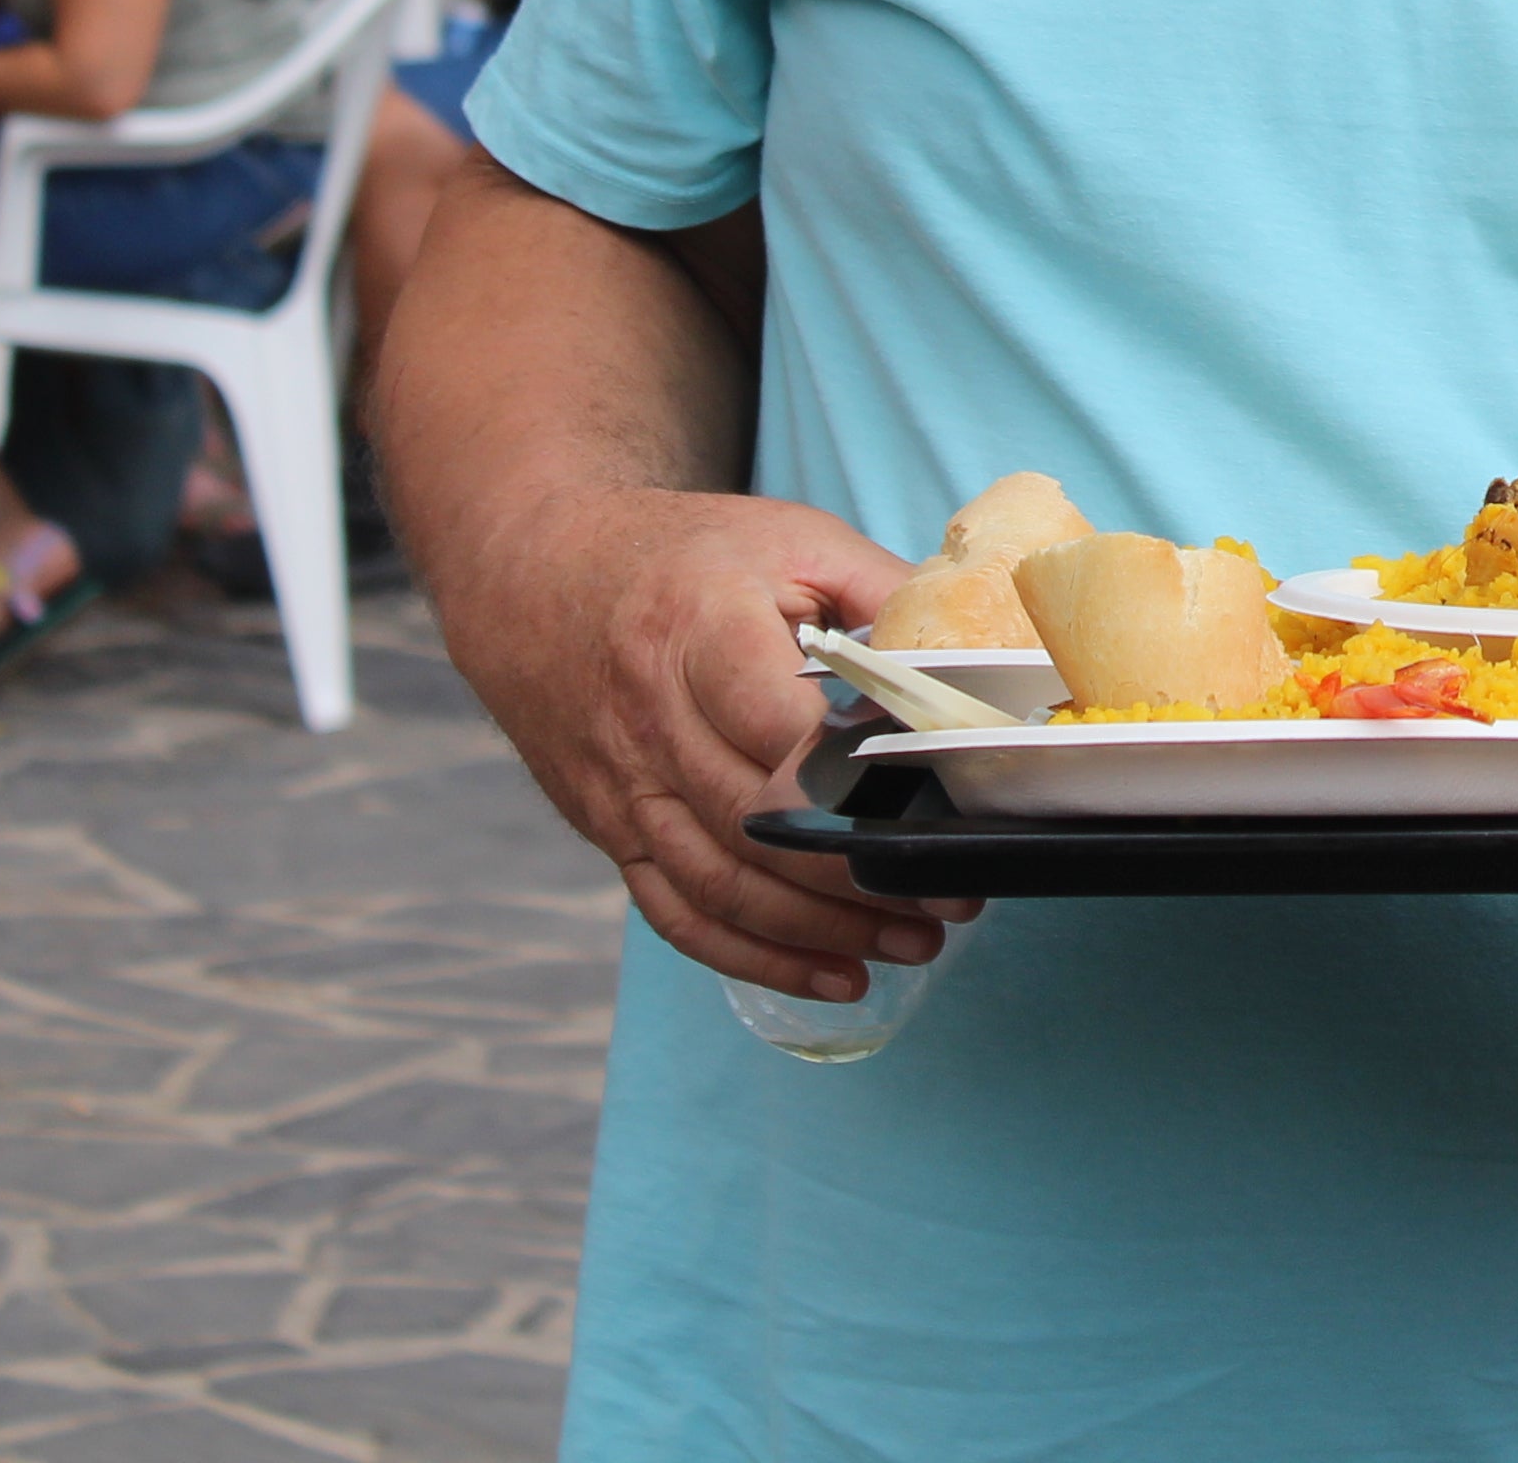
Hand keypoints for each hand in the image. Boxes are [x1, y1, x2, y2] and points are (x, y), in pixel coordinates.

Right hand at [423, 482, 962, 1003]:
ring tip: (916, 941)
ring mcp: (624, 787)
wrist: (538, 574)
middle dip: (863, 875)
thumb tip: (979, 655)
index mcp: (699, 633)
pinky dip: (758, 957)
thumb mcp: (790, 540)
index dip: (858, 781)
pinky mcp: (612, 830)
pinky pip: (680, 915)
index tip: (938, 807)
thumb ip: (885, 594)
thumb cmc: (685, 558)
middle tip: (954, 895)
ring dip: (824, 930)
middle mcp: (651, 721)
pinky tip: (834, 976)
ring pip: (724, 887)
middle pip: (757, 826)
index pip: (779, 730)